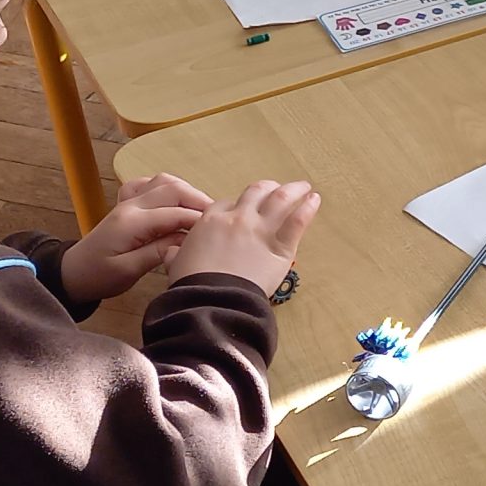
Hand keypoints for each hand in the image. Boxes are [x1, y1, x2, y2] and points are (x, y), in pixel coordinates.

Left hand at [60, 171, 213, 301]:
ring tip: (203, 210)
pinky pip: (149, 184)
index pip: (174, 213)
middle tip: (218, 218)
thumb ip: (157, 252)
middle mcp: (130, 205)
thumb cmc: (99, 276)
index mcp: (130, 222)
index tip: (219, 231)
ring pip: (164, 181)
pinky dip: (167, 188)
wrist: (73, 273)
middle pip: (172, 189)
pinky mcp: (127, 203)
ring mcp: (127, 201)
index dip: (199, 220)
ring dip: (187, 191)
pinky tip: (176, 201)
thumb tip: (186, 238)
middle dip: (199, 200)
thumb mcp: (128, 271)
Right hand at [171, 180, 320, 297]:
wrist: (213, 299)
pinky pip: (297, 221)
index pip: (225, 203)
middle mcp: (237, 218)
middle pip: (256, 192)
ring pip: (280, 199)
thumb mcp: (177, 265)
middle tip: (276, 188)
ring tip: (303, 186)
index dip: (234, 205)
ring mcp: (260, 229)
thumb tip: (171, 252)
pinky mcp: (280, 246)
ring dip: (293, 189)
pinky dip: (308, 207)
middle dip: (267, 188)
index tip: (240, 208)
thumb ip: (176, 255)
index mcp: (210, 221)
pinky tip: (314, 200)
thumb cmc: (193, 285)